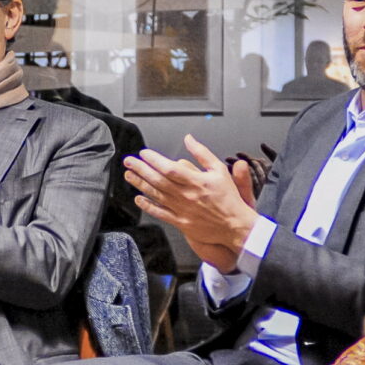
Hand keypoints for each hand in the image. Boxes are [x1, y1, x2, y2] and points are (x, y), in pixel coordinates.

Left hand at [128, 138, 258, 270]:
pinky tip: (139, 199)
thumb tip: (189, 139)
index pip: (170, 168)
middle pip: (158, 180)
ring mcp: (182, 210)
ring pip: (156, 195)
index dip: (154, 160)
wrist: (235, 225)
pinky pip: (160, 213)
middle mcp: (187, 195)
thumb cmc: (228, 198)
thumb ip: (202, 153)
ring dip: (140, 184)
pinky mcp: (181, 222)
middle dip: (141, 169)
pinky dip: (148, 206)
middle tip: (129, 161)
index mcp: (196, 181)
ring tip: (129, 175)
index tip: (145, 154)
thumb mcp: (219, 170)